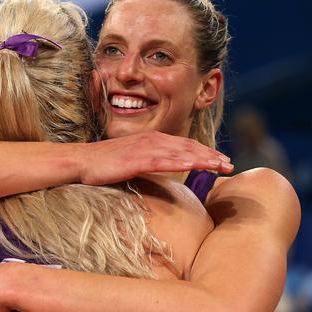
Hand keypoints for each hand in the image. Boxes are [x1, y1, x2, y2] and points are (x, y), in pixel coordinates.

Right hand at [79, 131, 233, 184]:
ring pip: (181, 153)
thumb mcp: (133, 161)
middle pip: (188, 147)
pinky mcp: (137, 159)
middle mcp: (152, 139)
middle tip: (229, 165)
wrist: (82, 162)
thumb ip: (150, 162)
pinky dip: (180, 162)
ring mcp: (145, 148)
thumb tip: (164, 172)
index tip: (221, 160)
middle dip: (211, 155)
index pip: (185, 145)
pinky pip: (163, 161)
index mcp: (152, 139)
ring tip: (220, 166)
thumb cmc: (105, 164)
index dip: (205, 152)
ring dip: (203, 159)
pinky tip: (194, 166)